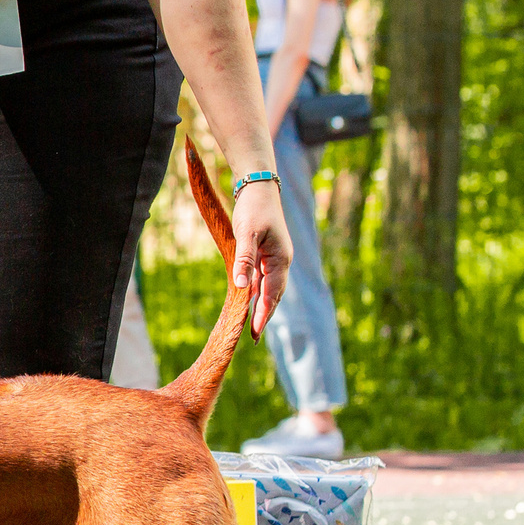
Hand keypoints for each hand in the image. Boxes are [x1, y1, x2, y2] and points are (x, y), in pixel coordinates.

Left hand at [230, 179, 291, 335]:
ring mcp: (275, 258)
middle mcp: (281, 262)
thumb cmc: (253, 209)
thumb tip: (242, 287)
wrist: (259, 188)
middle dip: (264, 314)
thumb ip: (245, 260)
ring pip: (268, 287)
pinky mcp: (267, 254)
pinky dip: (256, 290)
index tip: (255, 333)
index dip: (264, 314)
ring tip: (251, 326)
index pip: (272, 293)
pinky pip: (262, 277)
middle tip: (253, 337)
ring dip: (260, 304)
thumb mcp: (247, 233)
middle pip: (273, 294)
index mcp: (280, 259)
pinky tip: (248, 300)